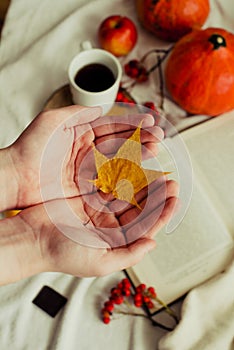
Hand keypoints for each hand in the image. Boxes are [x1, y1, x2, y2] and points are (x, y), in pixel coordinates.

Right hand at [1, 178, 176, 284]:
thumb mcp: (100, 262)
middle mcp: (109, 224)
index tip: (175, 200)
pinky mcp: (86, 195)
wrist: (32, 238)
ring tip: (156, 171)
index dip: (162, 213)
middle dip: (156, 195)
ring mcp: (98, 209)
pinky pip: (108, 183)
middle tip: (170, 180)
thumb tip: (153, 244)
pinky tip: (134, 166)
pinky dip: (121, 175)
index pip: (145, 226)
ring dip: (142, 182)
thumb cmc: (63, 254)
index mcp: (115, 241)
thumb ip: (129, 255)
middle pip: (139, 207)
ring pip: (126, 193)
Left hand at [5, 105, 162, 209]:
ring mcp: (88, 170)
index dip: (131, 122)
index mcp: (81, 133)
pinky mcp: (87, 188)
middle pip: (119, 142)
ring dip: (138, 155)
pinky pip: (110, 180)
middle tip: (160, 136)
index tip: (150, 119)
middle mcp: (87, 151)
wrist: (17, 178)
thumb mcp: (51, 121)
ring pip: (118, 160)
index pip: (112, 125)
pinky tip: (140, 171)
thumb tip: (98, 108)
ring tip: (156, 149)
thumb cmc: (30, 148)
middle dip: (140, 138)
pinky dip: (126, 175)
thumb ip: (76, 113)